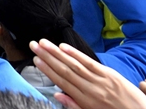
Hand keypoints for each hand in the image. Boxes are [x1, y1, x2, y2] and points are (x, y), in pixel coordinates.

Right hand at [28, 40, 145, 108]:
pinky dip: (76, 54)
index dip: (47, 70)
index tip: (35, 60)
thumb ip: (75, 105)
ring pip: (75, 64)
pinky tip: (64, 47)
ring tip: (44, 43)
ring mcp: (102, 81)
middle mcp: (91, 90)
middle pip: (65, 70)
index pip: (62, 82)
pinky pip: (90, 63)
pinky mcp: (112, 75)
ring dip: (57, 52)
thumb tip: (57, 94)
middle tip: (34, 45)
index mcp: (86, 102)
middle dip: (48, 57)